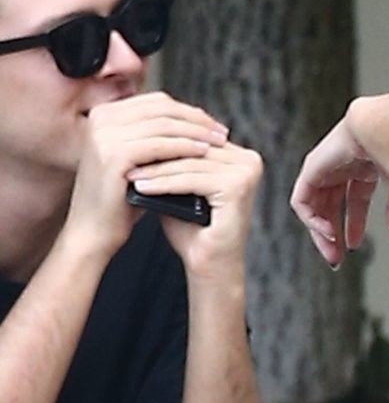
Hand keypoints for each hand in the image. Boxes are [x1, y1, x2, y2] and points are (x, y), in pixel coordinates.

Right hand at [64, 92, 227, 262]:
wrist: (92, 231)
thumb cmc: (119, 199)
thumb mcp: (136, 158)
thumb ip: (153, 135)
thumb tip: (195, 119)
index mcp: (104, 114)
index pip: (156, 102)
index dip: (188, 111)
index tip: (212, 125)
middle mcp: (101, 118)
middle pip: (162, 108)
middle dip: (197, 119)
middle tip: (222, 132)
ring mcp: (105, 135)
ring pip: (164, 124)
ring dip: (196, 132)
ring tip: (219, 143)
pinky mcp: (114, 154)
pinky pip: (160, 145)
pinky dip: (185, 147)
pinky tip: (203, 154)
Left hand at [129, 138, 263, 278]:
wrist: (209, 264)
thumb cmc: (195, 230)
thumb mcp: (181, 188)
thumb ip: (173, 163)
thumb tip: (141, 138)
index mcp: (240, 156)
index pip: (196, 139)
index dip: (162, 142)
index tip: (131, 146)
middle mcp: (250, 161)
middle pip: (194, 150)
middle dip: (157, 154)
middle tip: (125, 157)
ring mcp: (247, 173)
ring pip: (190, 164)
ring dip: (156, 170)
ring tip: (129, 175)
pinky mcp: (237, 187)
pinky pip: (192, 180)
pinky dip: (164, 183)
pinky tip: (142, 187)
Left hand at [290, 100, 388, 268]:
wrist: (388, 130)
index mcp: (368, 164)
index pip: (354, 199)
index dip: (355, 225)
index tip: (355, 246)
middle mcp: (345, 163)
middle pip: (332, 204)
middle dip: (334, 233)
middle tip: (337, 257)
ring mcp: (327, 163)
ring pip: (315, 204)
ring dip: (321, 232)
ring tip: (332, 251)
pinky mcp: (311, 166)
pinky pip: (302, 199)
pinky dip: (312, 220)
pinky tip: (328, 232)